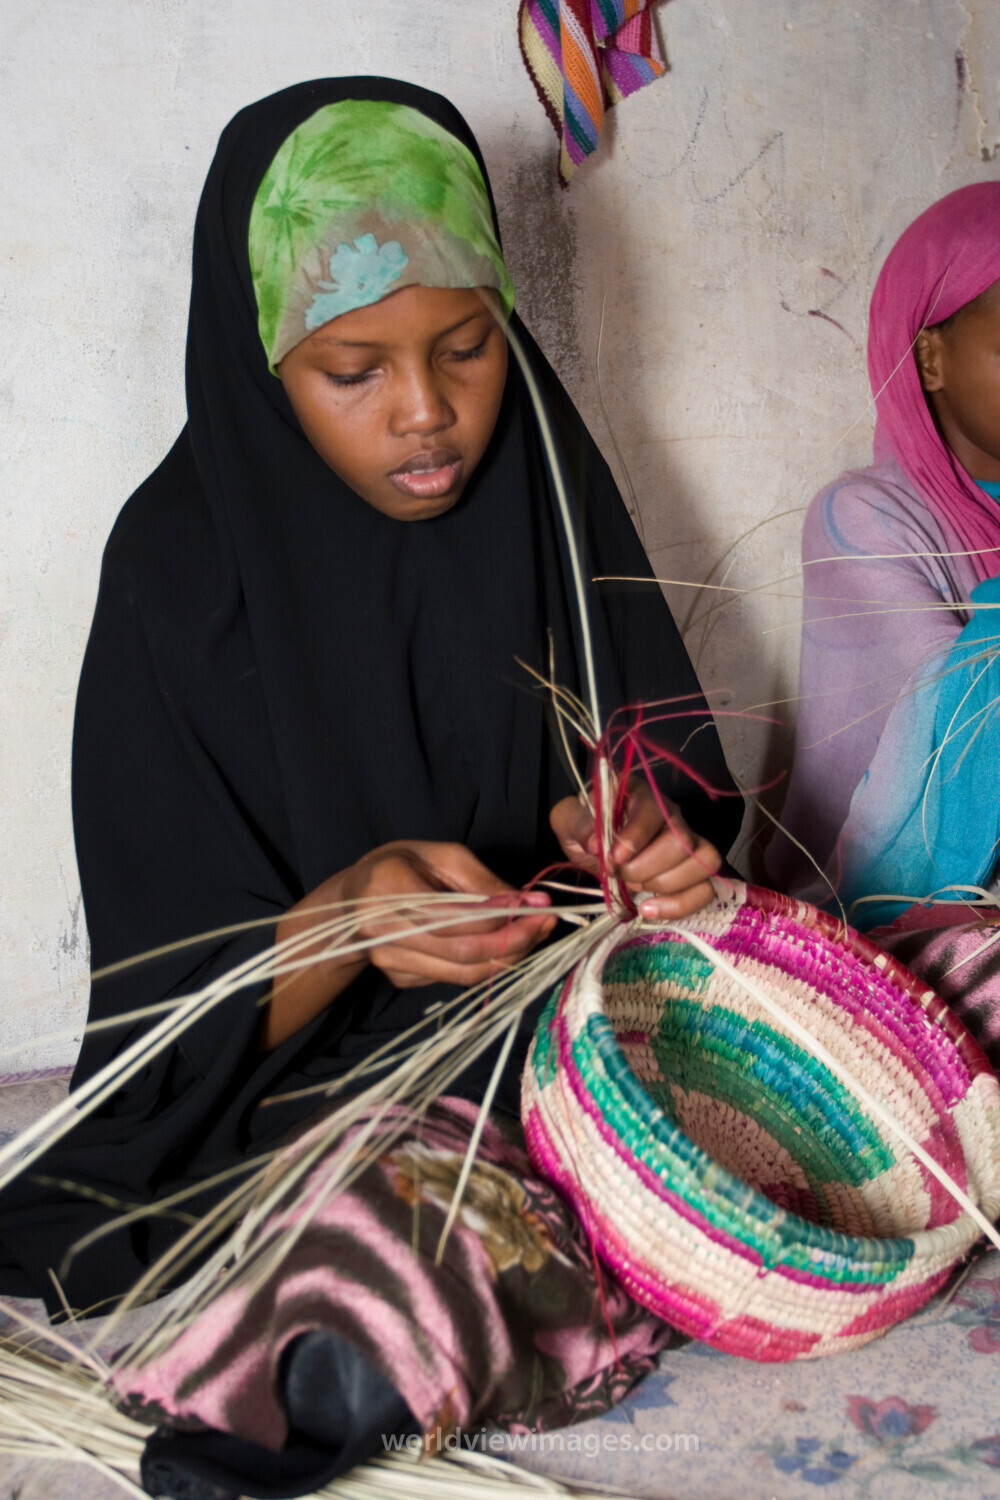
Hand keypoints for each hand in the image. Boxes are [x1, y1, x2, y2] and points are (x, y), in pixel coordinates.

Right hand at [343, 841, 556, 988]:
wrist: (353, 900)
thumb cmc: (402, 867)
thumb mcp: (442, 856)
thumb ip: (484, 882)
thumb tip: (531, 902)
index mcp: (388, 889)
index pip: (455, 917)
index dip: (504, 917)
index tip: (541, 907)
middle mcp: (383, 931)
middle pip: (463, 951)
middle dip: (515, 941)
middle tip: (546, 924)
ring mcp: (390, 961)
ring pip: (464, 973)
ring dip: (508, 957)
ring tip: (533, 933)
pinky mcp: (401, 978)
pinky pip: (455, 978)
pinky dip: (487, 964)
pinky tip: (502, 944)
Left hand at [550, 778, 720, 920]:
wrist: (594, 851)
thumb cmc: (584, 829)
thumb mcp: (568, 820)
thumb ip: (578, 824)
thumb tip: (597, 843)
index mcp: (640, 794)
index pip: (654, 809)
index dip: (637, 835)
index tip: (614, 857)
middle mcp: (671, 815)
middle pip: (682, 840)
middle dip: (645, 867)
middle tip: (618, 874)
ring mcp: (688, 843)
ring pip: (701, 863)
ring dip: (662, 884)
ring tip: (633, 885)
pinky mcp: (694, 872)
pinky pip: (705, 889)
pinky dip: (679, 905)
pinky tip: (648, 908)